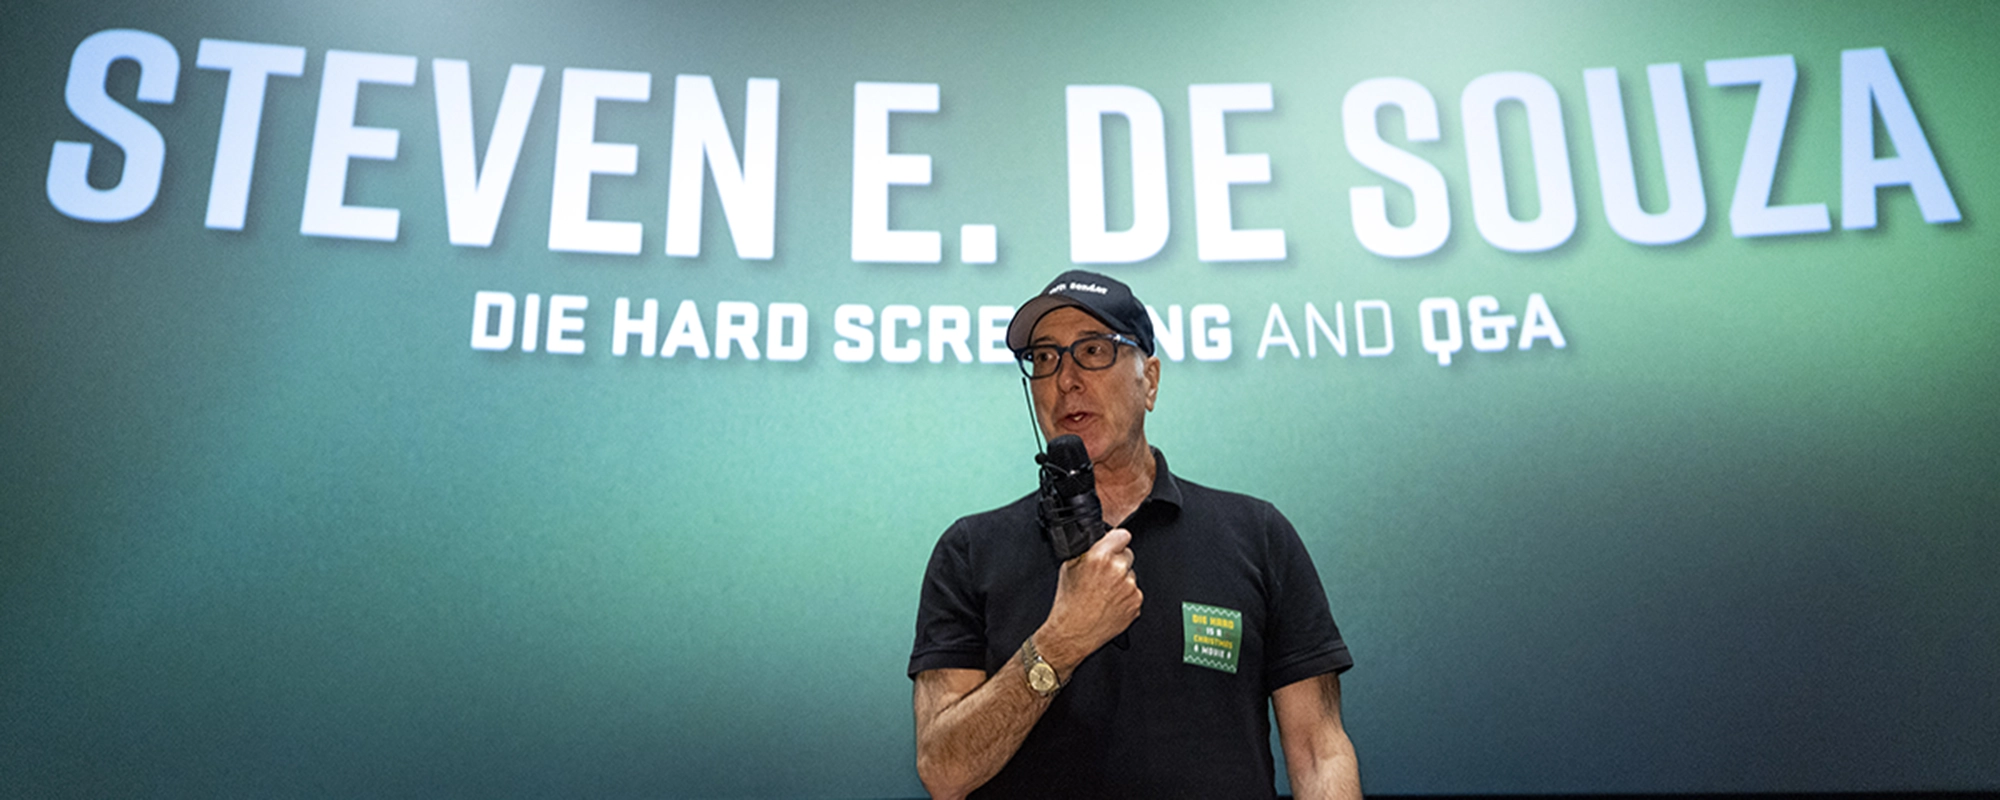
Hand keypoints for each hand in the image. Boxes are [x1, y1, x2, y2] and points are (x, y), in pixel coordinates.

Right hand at [1037, 528, 1141, 672]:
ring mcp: (1129, 587)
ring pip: (1131, 575)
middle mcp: (1117, 570)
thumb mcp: (1069, 567)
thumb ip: (1087, 551)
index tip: (1115, 544)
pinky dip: (1125, 596)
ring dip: (1122, 580)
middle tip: (1104, 575)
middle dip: (1118, 561)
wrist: (1073, 632)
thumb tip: (1099, 542)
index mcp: (1100, 558)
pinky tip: (1110, 603)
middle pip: (1128, 554)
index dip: (1117, 541)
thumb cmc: (1069, 603)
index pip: (1122, 535)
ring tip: (1104, 593)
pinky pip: (1134, 592)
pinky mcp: (1136, 602)